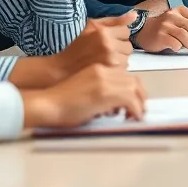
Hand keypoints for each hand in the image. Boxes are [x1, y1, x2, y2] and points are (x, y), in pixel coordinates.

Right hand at [21, 64, 146, 127]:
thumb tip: (117, 106)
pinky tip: (133, 117)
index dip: (133, 89)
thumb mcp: (84, 90)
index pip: (124, 75)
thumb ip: (102, 92)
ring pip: (134, 88)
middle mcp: (103, 70)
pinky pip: (130, 99)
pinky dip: (135, 109)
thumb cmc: (60, 103)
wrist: (47, 104)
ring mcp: (104, 80)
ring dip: (139, 103)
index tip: (135, 101)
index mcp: (97, 69)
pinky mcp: (105, 92)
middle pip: (132, 80)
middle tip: (140, 109)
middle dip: (140, 95)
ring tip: (136, 115)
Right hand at [51, 10, 137, 77]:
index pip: (126, 31)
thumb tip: (135, 15)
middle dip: (121, 47)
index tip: (110, 38)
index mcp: (103, 32)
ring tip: (106, 58)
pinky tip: (106, 66)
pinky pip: (124, 69)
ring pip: (127, 58)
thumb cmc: (76, 46)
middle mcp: (109, 46)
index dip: (119, 35)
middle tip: (108, 50)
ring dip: (120, 58)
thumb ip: (114, 20)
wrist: (63, 68)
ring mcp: (111, 60)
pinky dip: (118, 68)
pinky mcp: (111, 73)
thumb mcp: (91, 26)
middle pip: (129, 46)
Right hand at [135, 5, 187, 54]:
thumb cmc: (163, 27)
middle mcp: (172, 15)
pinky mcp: (159, 35)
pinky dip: (180, 48)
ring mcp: (165, 24)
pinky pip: (174, 43)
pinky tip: (181, 50)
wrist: (142, 30)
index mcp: (180, 10)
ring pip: (184, 35)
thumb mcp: (179, 21)